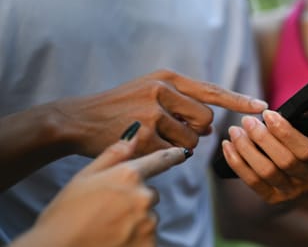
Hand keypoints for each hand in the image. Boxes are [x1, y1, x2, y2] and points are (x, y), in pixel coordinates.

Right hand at [12, 134, 189, 246]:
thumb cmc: (64, 215)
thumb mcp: (84, 177)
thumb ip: (114, 154)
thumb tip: (135, 132)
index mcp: (129, 175)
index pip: (159, 161)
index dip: (172, 156)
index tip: (183, 153)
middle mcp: (143, 196)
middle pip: (150, 194)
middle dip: (135, 201)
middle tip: (107, 211)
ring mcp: (147, 223)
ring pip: (148, 218)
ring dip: (134, 222)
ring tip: (106, 228)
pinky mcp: (148, 244)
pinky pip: (147, 238)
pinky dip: (135, 240)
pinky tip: (114, 241)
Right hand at [51, 69, 266, 156]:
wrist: (79, 119)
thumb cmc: (120, 106)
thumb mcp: (150, 90)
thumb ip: (181, 99)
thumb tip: (211, 123)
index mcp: (167, 77)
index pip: (212, 90)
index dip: (239, 100)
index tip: (263, 105)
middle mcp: (163, 90)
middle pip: (206, 120)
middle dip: (196, 130)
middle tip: (172, 128)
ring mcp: (154, 112)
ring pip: (193, 139)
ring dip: (180, 144)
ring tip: (154, 135)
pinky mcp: (146, 134)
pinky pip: (175, 153)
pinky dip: (166, 154)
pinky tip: (145, 145)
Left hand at [220, 93, 307, 203]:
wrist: (299, 167)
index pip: (306, 150)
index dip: (285, 132)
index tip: (268, 113)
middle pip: (283, 161)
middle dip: (262, 139)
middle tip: (246, 120)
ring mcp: (292, 191)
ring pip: (265, 172)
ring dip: (246, 150)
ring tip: (235, 130)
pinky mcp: (274, 198)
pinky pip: (252, 183)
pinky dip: (237, 163)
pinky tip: (228, 146)